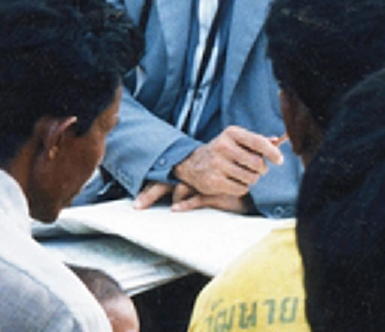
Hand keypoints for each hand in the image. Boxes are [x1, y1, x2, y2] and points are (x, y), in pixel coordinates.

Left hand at [132, 181, 251, 213]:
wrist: (248, 191)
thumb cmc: (222, 191)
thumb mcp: (204, 191)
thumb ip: (188, 192)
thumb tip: (171, 202)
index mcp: (187, 175)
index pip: (163, 180)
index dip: (148, 190)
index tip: (136, 204)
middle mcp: (193, 176)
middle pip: (165, 182)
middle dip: (149, 194)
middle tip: (137, 206)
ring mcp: (203, 183)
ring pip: (180, 187)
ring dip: (173, 198)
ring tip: (168, 208)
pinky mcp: (215, 193)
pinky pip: (197, 198)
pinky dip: (185, 204)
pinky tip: (177, 209)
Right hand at [171, 126, 285, 196]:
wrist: (192, 164)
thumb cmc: (221, 152)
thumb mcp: (236, 140)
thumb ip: (257, 140)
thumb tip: (278, 141)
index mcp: (231, 133)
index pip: (258, 142)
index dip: (273, 153)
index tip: (279, 160)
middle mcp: (223, 147)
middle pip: (258, 163)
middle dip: (261, 169)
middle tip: (255, 169)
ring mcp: (217, 164)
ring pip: (251, 178)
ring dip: (251, 179)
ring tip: (241, 175)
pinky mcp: (215, 181)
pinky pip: (241, 189)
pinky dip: (241, 188)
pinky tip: (232, 182)